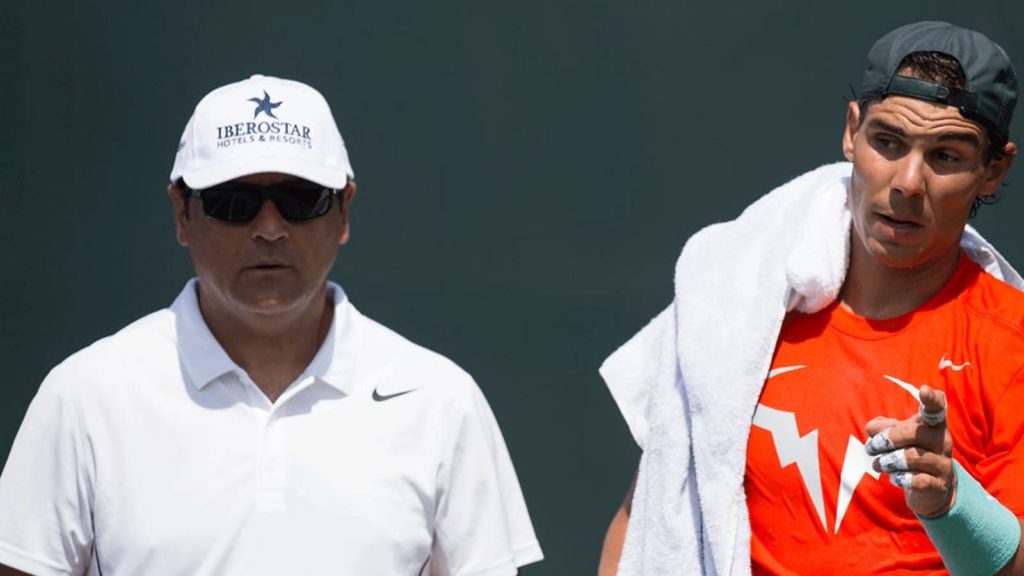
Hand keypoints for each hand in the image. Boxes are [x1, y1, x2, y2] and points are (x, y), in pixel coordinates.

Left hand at [864, 385, 955, 517]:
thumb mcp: (897, 436)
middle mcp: (943, 441)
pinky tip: (895, 477)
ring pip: (911, 457)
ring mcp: (943, 464)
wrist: (932, 489)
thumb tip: (872, 428)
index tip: (925, 390)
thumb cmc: (910, 452)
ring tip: (879, 464)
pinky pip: (915, 480)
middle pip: (912, 432)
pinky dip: (899, 478)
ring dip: (887, 461)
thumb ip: (882, 427)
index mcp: (933, 425)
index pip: (937, 408)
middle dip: (886, 439)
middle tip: (871, 448)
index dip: (931, 399)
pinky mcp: (938, 485)